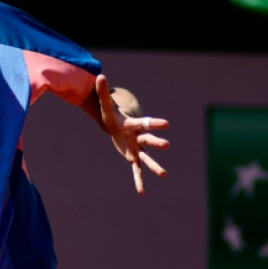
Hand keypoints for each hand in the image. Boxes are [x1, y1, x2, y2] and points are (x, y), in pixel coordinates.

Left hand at [96, 74, 168, 194]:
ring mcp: (137, 148)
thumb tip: (100, 75)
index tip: (166, 124)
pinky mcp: (132, 156)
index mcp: (133, 125)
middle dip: (157, 142)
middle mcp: (138, 137)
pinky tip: (141, 192)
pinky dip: (138, 181)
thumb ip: (103, 91)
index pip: (144, 123)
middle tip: (167, 144)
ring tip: (163, 174)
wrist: (116, 124)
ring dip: (154, 166)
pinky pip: (136, 170)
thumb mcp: (105, 105)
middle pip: (148, 139)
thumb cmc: (111, 114)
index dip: (154, 123)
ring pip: (146, 158)